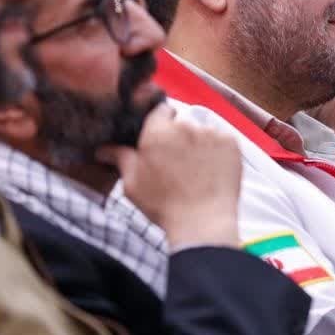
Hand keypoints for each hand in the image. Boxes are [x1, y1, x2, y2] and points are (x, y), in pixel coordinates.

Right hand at [98, 105, 242, 249]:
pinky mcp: (231, 143)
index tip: (161, 141)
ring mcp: (211, 133)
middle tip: (178, 161)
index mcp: (158, 132)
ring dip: (199, 143)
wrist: (202, 223)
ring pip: (203, 131)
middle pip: (182, 122)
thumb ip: (120, 158)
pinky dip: (218, 151)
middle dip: (179, 136)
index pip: (159, 111)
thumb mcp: (133, 184)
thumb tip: (102, 148)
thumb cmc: (164, 205)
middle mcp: (185, 126)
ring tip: (197, 170)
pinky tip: (212, 171)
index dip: (160, 125)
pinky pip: (222, 139)